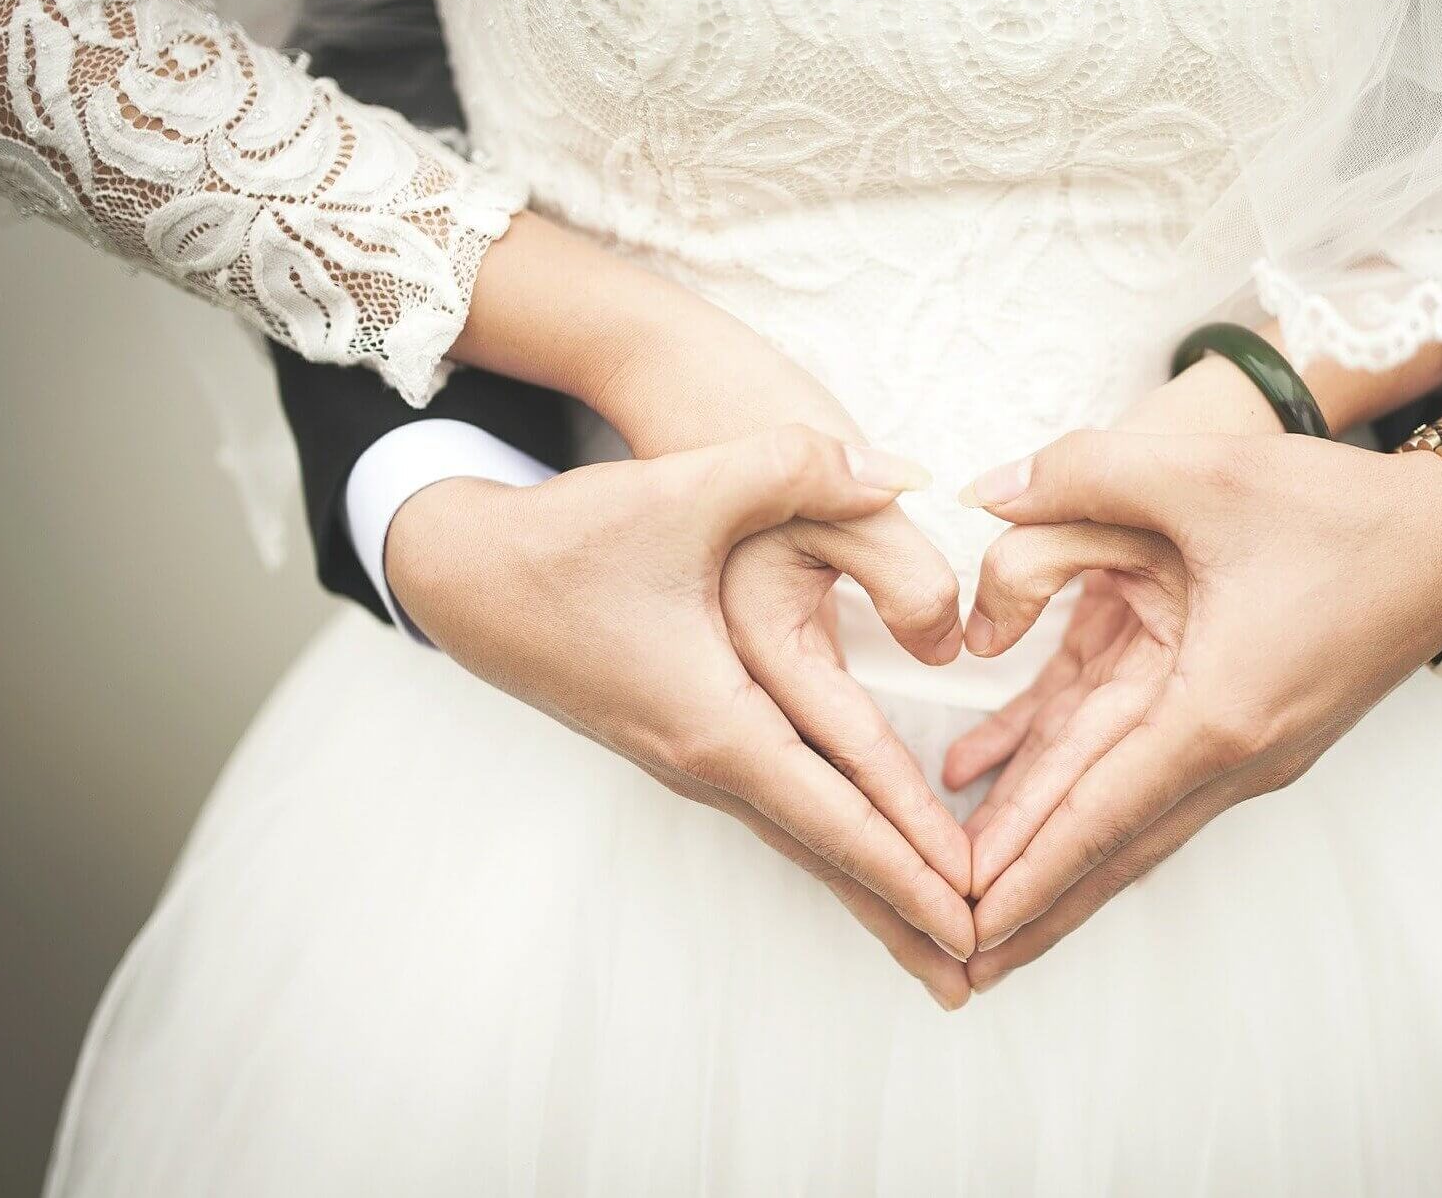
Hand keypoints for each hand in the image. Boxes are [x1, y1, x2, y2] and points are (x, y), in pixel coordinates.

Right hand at [387, 426, 977, 1005]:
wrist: (464, 574)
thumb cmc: (569, 538)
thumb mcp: (686, 489)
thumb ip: (799, 468)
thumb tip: (907, 473)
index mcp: (714, 721)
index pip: (834, 814)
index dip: (910, 864)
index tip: (972, 919)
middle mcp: (702, 760)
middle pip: (824, 853)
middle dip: (901, 912)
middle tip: (977, 973)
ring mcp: (688, 759)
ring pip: (800, 838)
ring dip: (869, 887)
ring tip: (931, 939)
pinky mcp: (682, 739)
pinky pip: (777, 809)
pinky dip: (830, 843)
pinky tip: (860, 856)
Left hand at [948, 427, 1441, 990]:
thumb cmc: (1336, 511)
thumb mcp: (1204, 471)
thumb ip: (1081, 473)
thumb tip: (982, 494)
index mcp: (1217, 711)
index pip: (1098, 814)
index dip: (1025, 872)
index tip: (966, 928)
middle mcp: (1232, 755)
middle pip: (1110, 849)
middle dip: (1032, 906)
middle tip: (956, 961)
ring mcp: (1244, 754)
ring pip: (1128, 825)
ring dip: (1056, 869)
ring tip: (989, 918)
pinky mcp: (1244, 731)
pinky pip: (1147, 779)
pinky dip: (1083, 798)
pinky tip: (1011, 784)